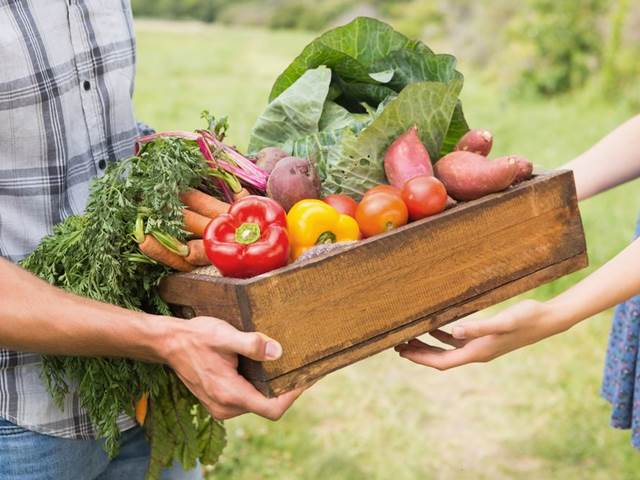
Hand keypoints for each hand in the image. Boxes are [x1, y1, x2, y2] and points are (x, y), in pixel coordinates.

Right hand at [159, 316, 305, 419]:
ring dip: (272, 389)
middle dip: (286, 390)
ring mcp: (221, 407)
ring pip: (257, 404)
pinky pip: (247, 400)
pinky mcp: (219, 401)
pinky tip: (265, 369)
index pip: (272, 409)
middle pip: (267, 407)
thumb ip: (251, 344)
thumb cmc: (196, 337)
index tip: (307, 378)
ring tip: (286, 366)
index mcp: (229, 394)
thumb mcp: (224, 335)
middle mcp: (225, 407)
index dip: (293, 396)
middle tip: (303, 368)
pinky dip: (259, 387)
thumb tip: (277, 351)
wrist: (169, 343)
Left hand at [395, 299, 568, 369]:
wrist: (548, 320)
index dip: (420, 358)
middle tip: (397, 344)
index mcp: (477, 352)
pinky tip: (434, 327)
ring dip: (428, 345)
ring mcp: (481, 347)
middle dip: (419, 353)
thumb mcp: (502, 321)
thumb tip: (454, 332)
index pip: (442, 361)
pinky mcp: (485, 338)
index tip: (402, 352)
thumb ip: (478, 326)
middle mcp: (477, 353)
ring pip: (447, 350)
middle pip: (441, 358)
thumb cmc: (526, 319)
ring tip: (409, 337)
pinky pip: (458, 340)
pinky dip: (442, 336)